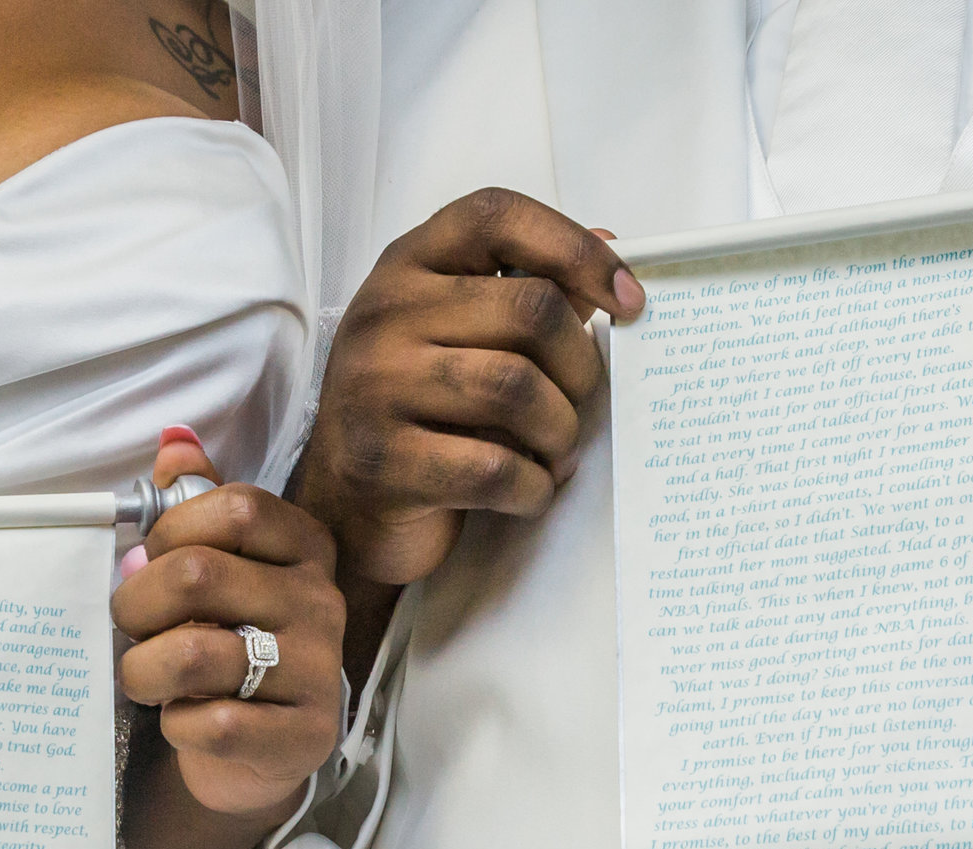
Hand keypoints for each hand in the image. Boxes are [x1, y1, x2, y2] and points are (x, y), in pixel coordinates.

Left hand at [111, 430, 342, 817]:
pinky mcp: (304, 737)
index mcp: (304, 548)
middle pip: (198, 575)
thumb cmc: (229, 645)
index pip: (235, 507)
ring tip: (145, 676)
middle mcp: (322, 601)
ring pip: (193, 654)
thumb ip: (196, 504)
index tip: (149, 560)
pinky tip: (184, 720)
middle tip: (129, 626)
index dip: (169, 531)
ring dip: (143, 669)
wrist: (257, 754)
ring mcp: (319, 671)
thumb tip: (173, 440)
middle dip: (135, 604)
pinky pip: (214, 724)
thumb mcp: (219, 569)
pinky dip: (178, 725)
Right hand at [292, 188, 643, 587]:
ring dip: (560, 432)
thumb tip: (611, 243)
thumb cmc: (418, 412)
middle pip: (530, 309)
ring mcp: (375, 387)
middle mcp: (383, 315)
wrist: (344, 506)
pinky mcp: (383, 463)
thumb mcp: (460, 335)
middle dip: (580, 367)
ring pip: (517, 389)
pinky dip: (532, 488)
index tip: (628, 299)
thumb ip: (528, 290)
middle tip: (580, 403)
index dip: (576, 249)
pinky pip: (494, 469)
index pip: (497, 217)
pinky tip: (528, 491)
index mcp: (406, 267)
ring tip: (556, 452)